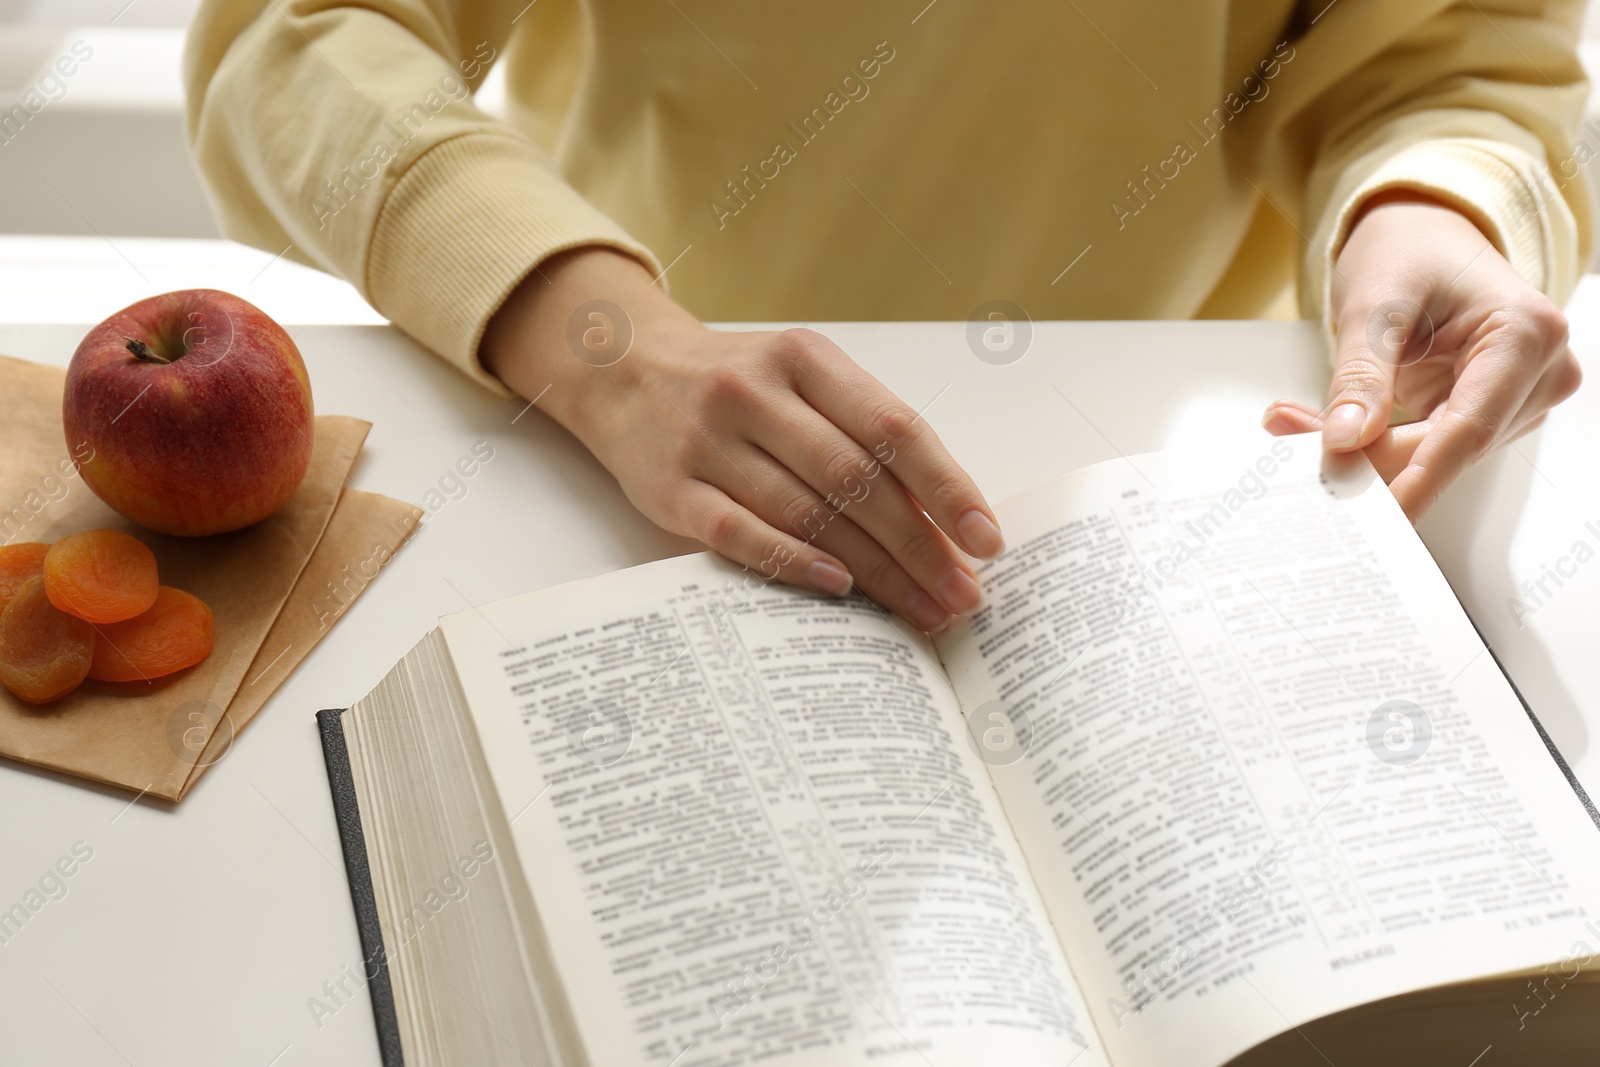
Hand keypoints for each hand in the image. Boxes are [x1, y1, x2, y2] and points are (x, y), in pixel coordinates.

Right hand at [481, 248, 1003, 630]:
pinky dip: (794, 565)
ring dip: (874, 571)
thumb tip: (945, 518)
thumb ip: (863, 430)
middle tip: (961, 597)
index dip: (946, 488)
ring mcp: (708, 440)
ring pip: (807, 514)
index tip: (985, 540)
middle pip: (857, 481)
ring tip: (920, 611)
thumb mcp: (801, 377)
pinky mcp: (669, 488)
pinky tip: (840, 590)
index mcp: (805, 358)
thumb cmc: (736, 384)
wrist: (621, 367)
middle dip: (920, 547)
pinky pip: (740, 534)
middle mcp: (756, 393)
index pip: (894, 427)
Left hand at [1261, 193, 1579, 519]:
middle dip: (1371, 458)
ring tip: (1294, 422)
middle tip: (1291, 445)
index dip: (1420, 477)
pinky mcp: (1487, 409)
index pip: (1469, 427)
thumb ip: (1362, 375)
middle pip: (1451, 447)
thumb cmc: (1409, 250)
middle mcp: (1539, 371)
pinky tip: (1326, 426)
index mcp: (1525, 334)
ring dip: (1367, 449)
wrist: (1422, 232)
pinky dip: (1376, 441)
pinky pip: (1429, 443)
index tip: (1382, 516)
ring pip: (1436, 453)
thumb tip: (1346, 439)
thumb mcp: (1373, 305)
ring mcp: (1518, 395)